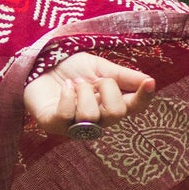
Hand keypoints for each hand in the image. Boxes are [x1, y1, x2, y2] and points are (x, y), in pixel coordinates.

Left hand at [22, 52, 154, 137]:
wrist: (39, 63)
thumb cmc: (70, 69)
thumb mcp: (100, 67)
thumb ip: (123, 76)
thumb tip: (149, 81)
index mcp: (110, 105)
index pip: (134, 107)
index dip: (144, 98)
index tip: (149, 83)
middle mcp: (96, 121)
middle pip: (116, 114)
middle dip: (106, 89)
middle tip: (92, 80)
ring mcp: (74, 126)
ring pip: (91, 115)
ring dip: (83, 91)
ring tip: (74, 84)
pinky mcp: (53, 125)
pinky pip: (68, 115)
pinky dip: (68, 95)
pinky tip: (65, 87)